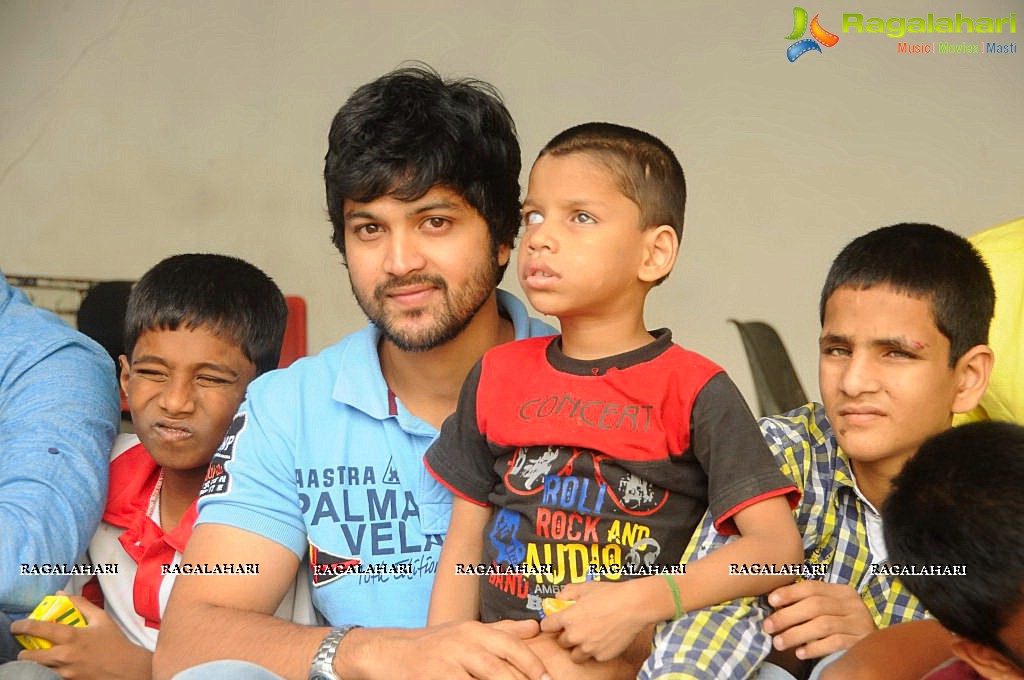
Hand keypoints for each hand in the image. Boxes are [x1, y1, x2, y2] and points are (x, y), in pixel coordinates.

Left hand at [11, 593, 150, 679]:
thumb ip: (81, 604)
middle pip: (29, 656)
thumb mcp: (101, 618)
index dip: (22, 626)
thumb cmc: (114, 642)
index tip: (16, 626)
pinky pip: (48, 676)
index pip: (39, 629)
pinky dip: (46, 671)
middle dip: (24, 652)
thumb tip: (61, 594)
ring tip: (39, 658)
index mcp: (72, 636)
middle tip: (27, 648)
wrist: (125, 668)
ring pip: (36, 669)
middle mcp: (64, 655)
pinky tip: (53, 665)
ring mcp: (64, 671)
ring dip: (34, 663)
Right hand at [366, 619, 550, 679]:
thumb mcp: (467, 632)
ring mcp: (446, 662)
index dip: (532, 665)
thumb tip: (534, 628)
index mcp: (474, 630)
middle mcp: (462, 642)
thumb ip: (502, 632)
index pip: (511, 646)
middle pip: (500, 669)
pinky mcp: (432, 678)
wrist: (390, 652)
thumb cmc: (434, 644)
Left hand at [539, 580, 660, 662]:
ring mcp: (588, 648)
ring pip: (575, 655)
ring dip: (578, 648)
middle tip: (577, 628)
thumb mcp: (586, 587)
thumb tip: (560, 596)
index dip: (551, 624)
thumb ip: (569, 592)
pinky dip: (596, 651)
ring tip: (588, 637)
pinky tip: (603, 639)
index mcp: (568, 618)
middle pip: (560, 642)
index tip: (554, 623)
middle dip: (566, 636)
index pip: (547, 626)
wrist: (634, 606)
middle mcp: (575, 635)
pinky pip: (593, 657)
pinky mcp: (602, 656)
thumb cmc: (611, 594)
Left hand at [762, 581, 876, 659]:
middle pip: (815, 606)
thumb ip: (808, 603)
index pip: (812, 587)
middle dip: (787, 616)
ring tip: (778, 643)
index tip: (770, 601)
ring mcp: (859, 623)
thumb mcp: (829, 608)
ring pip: (822, 625)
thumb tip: (774, 604)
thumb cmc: (842, 624)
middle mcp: (852, 604)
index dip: (790, 593)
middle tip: (768, 626)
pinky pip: (834, 643)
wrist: (874, 646)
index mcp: (842, 591)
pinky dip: (814, 648)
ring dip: (796, 634)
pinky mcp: (860, 642)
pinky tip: (800, 653)